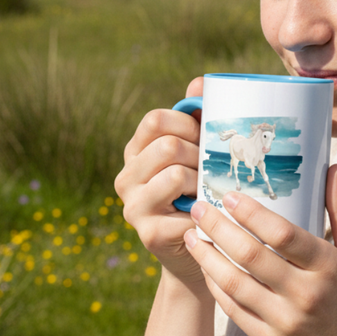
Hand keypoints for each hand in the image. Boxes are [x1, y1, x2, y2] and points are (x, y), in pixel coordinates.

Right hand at [116, 77, 206, 285]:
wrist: (195, 254)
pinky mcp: (149, 234)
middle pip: (166, 146)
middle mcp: (126, 177)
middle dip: (198, 155)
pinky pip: (186, 211)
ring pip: (176, 174)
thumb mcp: (196, 154)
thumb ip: (196, 118)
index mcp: (136, 152)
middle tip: (210, 169)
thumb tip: (200, 82)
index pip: (154, 120)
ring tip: (208, 192)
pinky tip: (208, 216)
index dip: (186, 123)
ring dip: (202, 182)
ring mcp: (133, 207)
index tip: (204, 138)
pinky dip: (204, 211)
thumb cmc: (199, 194)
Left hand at [183, 165, 336, 335]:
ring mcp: (285, 321)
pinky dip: (216, 286)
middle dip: (218, 228)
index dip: (252, 213)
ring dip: (208, 257)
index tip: (230, 195)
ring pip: (234, 284)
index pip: (283, 234)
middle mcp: (305, 294)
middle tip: (199, 208)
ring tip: (191, 235)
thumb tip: (332, 167)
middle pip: (251, 256)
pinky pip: (234, 310)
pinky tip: (206, 267)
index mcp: (328, 267)